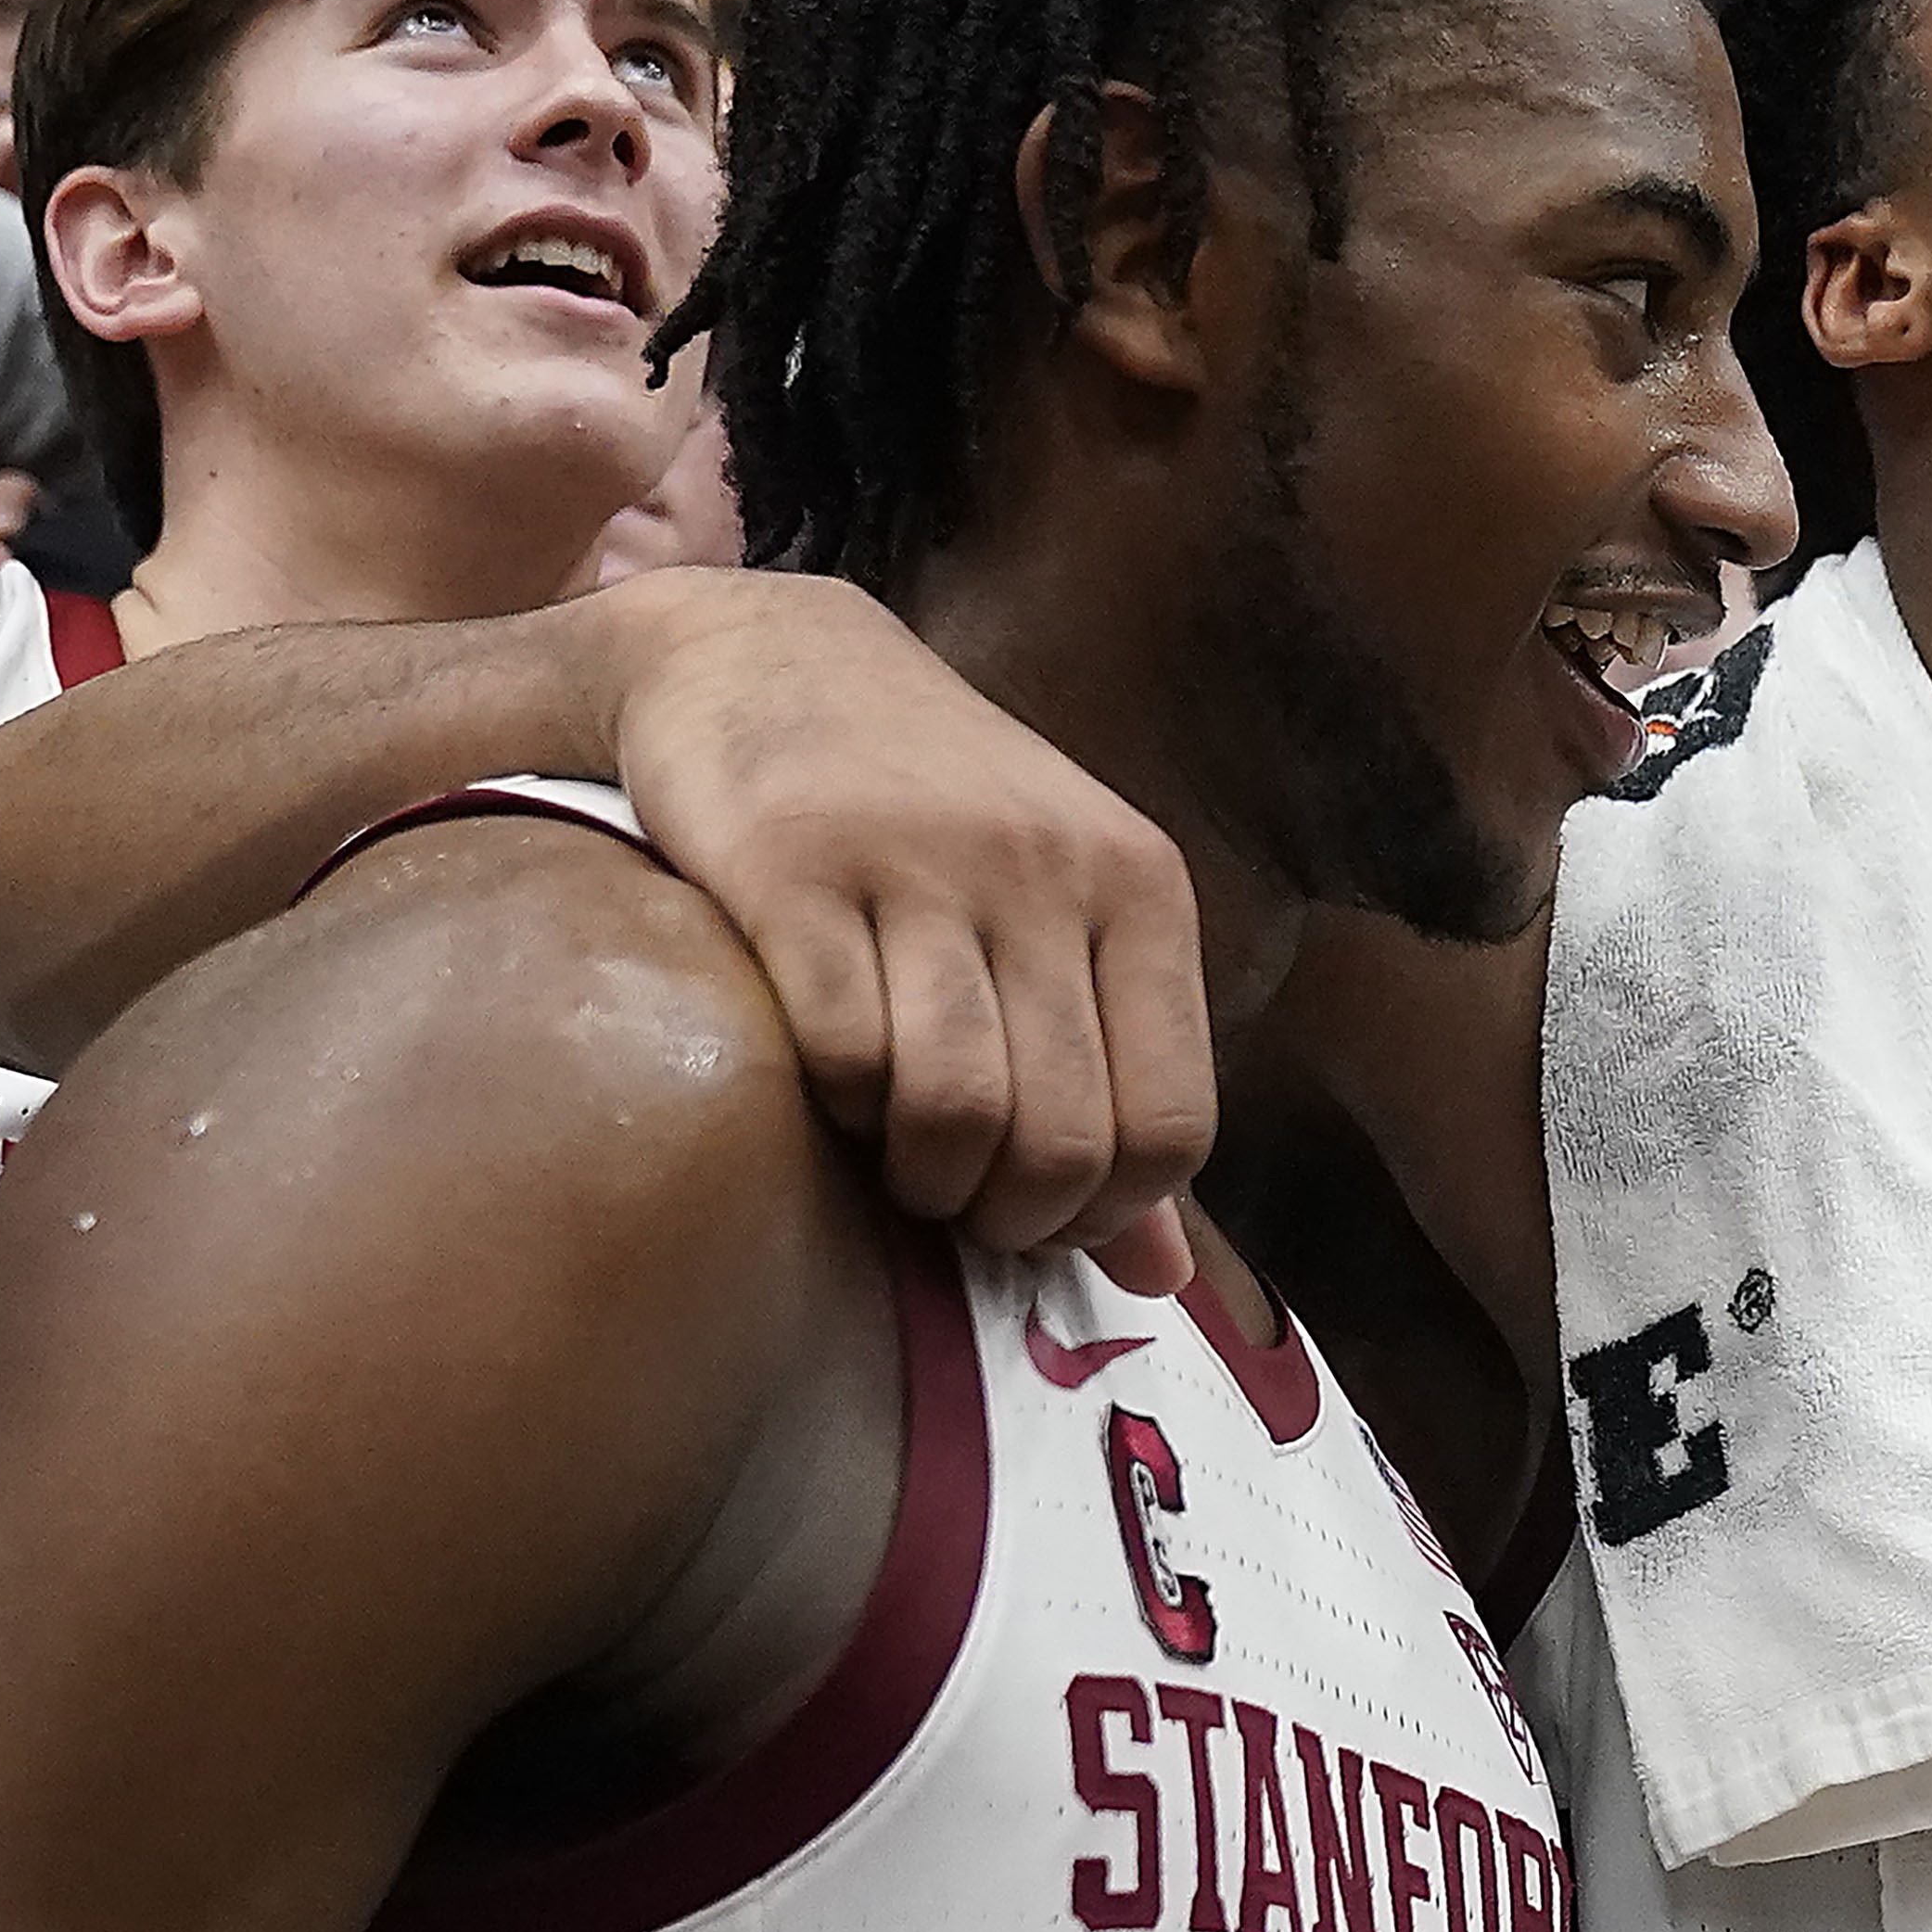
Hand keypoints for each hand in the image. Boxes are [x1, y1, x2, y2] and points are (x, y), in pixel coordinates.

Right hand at [582, 568, 1215, 1285]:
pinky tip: (823, 1085)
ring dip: (919, 1181)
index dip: (1106, 1213)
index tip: (1040, 1215)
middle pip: (1065, 1140)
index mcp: (1138, 887)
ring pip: (957, 1110)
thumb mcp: (1061, 915)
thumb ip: (1121, 1085)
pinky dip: (832, 1108)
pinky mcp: (793, 867)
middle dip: (1006, 1217)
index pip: (1173, 1123)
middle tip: (955, 1203)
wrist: (758, 652)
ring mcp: (921, 864)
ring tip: (892, 1155)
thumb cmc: (927, 810)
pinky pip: (839, 1051)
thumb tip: (1163, 1280)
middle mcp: (1047, 870)